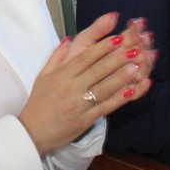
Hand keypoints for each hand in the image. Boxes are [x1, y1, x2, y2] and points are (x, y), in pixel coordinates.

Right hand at [17, 12, 153, 155]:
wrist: (32, 131)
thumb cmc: (39, 102)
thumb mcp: (43, 75)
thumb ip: (57, 56)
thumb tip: (70, 39)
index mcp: (62, 74)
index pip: (85, 57)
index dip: (102, 47)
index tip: (118, 38)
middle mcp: (72, 87)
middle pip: (98, 70)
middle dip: (117, 58)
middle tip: (135, 48)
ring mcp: (80, 104)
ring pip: (104, 88)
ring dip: (122, 77)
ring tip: (138, 67)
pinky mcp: (85, 119)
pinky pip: (105, 107)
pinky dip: (119, 99)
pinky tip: (132, 91)